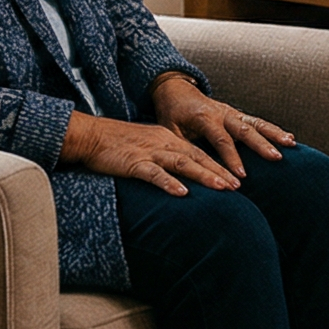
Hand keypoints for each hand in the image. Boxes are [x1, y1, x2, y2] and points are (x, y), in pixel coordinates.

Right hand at [61, 111, 237, 195]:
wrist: (90, 135)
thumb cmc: (117, 144)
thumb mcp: (147, 146)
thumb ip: (165, 158)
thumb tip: (183, 175)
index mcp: (168, 139)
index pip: (199, 153)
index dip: (220, 165)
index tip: (237, 179)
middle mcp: (163, 143)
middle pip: (197, 157)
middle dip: (219, 172)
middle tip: (238, 186)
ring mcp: (149, 152)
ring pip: (182, 164)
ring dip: (204, 175)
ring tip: (222, 187)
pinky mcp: (133, 162)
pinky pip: (154, 174)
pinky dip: (169, 183)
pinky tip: (182, 193)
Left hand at [150, 74, 295, 178]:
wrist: (176, 90)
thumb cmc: (171, 114)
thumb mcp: (169, 130)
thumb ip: (181, 147)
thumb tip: (188, 171)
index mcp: (204, 117)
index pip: (221, 140)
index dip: (231, 158)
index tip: (241, 176)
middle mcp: (222, 113)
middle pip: (245, 129)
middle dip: (261, 145)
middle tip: (276, 158)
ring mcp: (232, 112)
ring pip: (256, 122)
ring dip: (274, 134)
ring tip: (290, 144)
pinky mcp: (237, 114)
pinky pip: (258, 122)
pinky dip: (273, 130)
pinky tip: (289, 138)